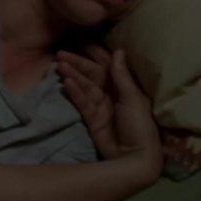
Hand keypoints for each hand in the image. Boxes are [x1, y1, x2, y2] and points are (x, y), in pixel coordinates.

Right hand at [56, 47, 162, 182]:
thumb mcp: (133, 98)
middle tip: (60, 54)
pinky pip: (81, 101)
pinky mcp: (91, 118)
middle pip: (92, 74)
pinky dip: (74, 92)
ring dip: (73, 75)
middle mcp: (111, 92)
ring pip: (84, 86)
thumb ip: (122, 76)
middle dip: (77, 63)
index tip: (80, 42)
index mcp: (125, 86)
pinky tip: (66, 82)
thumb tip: (118, 51)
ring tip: (59, 65)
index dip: (94, 53)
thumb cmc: (140, 126)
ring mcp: (100, 105)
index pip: (107, 65)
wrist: (135, 158)